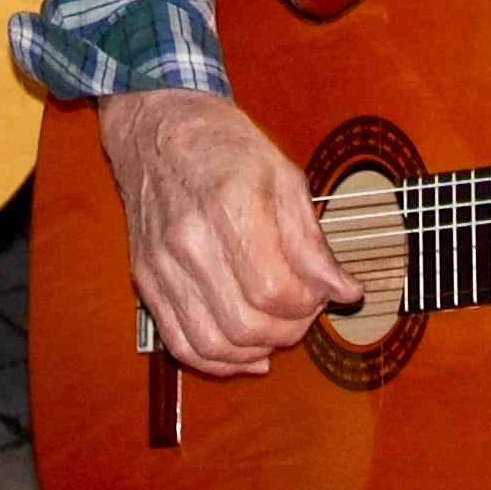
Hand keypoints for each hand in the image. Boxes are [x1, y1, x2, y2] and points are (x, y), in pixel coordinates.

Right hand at [99, 88, 362, 375]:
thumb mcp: (283, 175)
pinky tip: (243, 353)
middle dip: (288, 332)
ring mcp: (162, 264)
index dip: (308, 304)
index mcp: (230, 205)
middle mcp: (190, 239)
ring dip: (254, 351)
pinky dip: (215, 361)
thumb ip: (312, 240)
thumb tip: (344, 291)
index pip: (275, 290)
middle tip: (303, 313)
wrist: (157, 128)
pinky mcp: (145, 280)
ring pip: (212, 343)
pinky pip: (178, 343)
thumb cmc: (222, 146)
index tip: (321, 293)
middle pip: (245, 324)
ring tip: (276, 331)